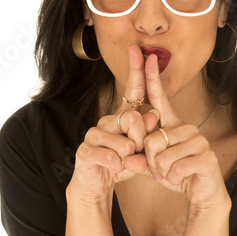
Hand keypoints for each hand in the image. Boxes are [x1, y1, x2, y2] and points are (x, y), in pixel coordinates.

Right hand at [67, 45, 158, 202]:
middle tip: (139, 152)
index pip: (132, 91)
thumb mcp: (142, 152)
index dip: (137, 70)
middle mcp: (107, 120)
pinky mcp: (85, 150)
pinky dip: (116, 164)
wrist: (97, 184)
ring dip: (130, 156)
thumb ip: (148, 137)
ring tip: (127, 163)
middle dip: (142, 139)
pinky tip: (116, 167)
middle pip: (132, 118)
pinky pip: (107, 155)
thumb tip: (152, 116)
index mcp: (122, 117)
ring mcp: (93, 134)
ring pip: (122, 140)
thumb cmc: (122, 164)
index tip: (140, 51)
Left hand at [142, 52, 230, 210]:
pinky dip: (173, 180)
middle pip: (150, 141)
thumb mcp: (154, 167)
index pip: (160, 99)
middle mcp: (187, 127)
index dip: (152, 78)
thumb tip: (128, 160)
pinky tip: (183, 179)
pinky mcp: (206, 156)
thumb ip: (139, 161)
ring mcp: (198, 140)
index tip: (148, 56)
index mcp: (173, 125)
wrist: (204, 192)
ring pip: (160, 157)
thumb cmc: (178, 174)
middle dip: (151, 163)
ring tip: (174, 174)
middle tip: (162, 171)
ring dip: (163, 173)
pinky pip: (174, 169)